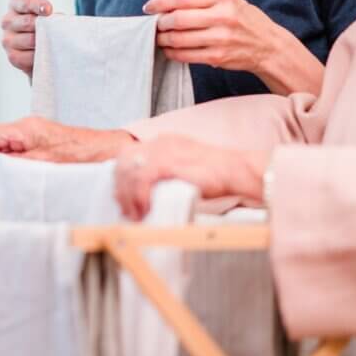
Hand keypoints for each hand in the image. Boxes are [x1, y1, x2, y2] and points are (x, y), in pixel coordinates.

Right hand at [0, 0, 53, 77]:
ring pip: (29, 40)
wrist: (42, 47)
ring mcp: (7, 40)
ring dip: (44, 42)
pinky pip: (28, 57)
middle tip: (54, 30)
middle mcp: (7, 21)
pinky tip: (46, 53)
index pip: (24, 3)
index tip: (48, 10)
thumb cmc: (47, 25)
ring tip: (53, 42)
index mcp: (15, 5)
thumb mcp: (48, 15)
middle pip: (27, 22)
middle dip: (43, 26)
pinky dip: (40, 56)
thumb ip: (50, 14)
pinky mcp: (12, 57)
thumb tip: (57, 20)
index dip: (37, 5)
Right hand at [0, 116, 132, 177]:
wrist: (110, 153)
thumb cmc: (82, 156)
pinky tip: (5, 179)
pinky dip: (9, 165)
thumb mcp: (42, 163)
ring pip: (6, 149)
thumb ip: (13, 162)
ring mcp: (37, 137)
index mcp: (27, 128)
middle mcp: (29, 129)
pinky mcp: (44, 146)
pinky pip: (18, 153)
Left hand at [113, 134, 268, 220]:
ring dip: (128, 196)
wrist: (234, 170)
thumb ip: (166, 172)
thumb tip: (148, 191)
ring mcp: (165, 151)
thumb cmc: (215, 174)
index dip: (122, 176)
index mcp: (164, 141)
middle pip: (124, 161)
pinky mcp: (170, 163)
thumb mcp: (184, 167)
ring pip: (130, 172)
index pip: (130, 154)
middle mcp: (161, 142)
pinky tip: (144, 209)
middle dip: (120, 188)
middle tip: (126, 209)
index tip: (123, 196)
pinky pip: (143, 180)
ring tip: (134, 214)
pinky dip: (139, 197)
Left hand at [145, 0, 323, 95]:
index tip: (148, 7)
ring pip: (179, 39)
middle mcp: (222, 15)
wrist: (268, 45)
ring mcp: (220, 38)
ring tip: (160, 38)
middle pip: (178, 19)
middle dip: (161, 23)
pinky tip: (170, 50)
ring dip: (164, 39)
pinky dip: (173, 53)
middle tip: (156, 25)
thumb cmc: (244, 19)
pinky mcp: (218, 56)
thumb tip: (166, 6)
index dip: (160, 3)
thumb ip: (200, 0)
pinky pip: (186, 55)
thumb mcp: (228, 0)